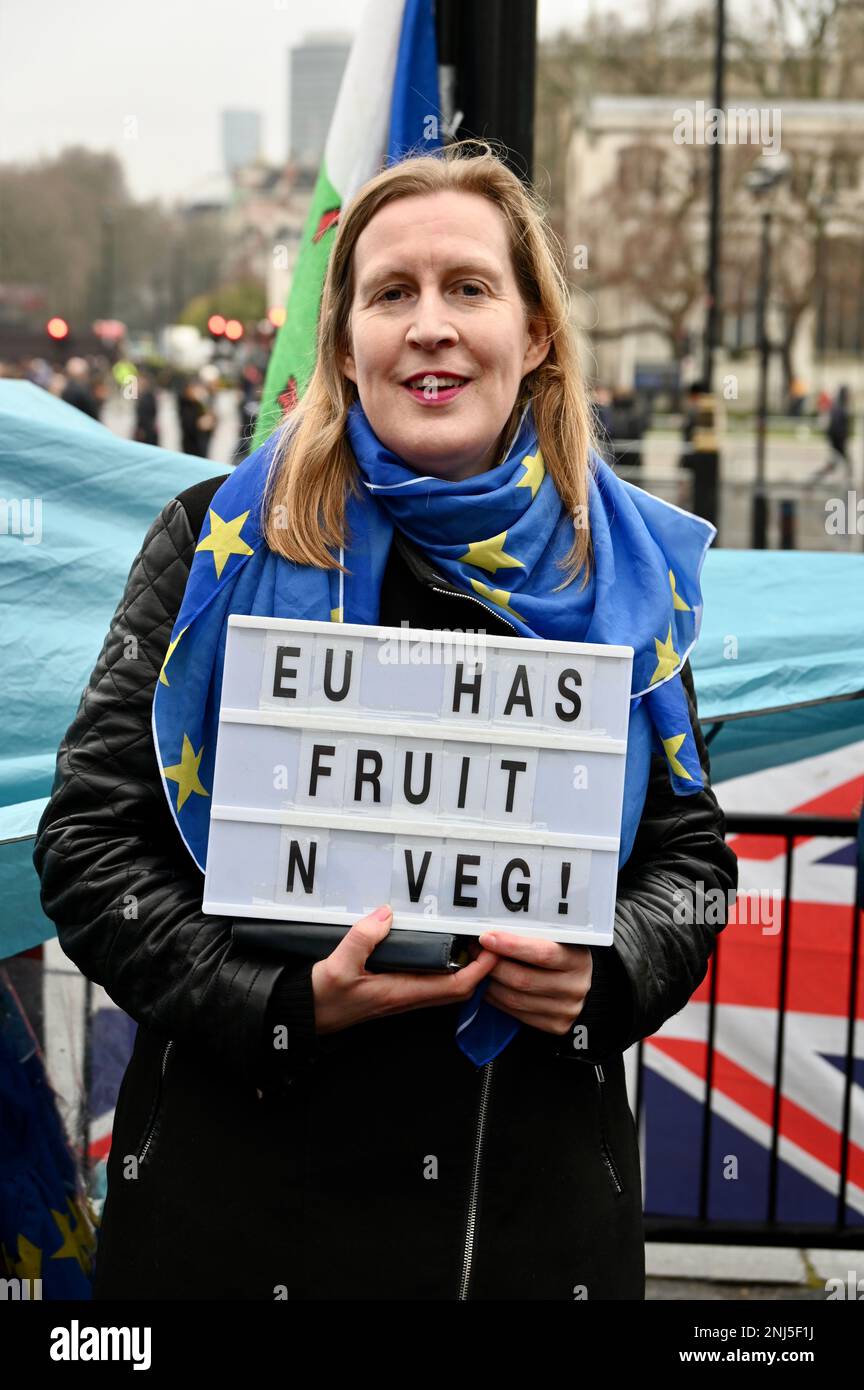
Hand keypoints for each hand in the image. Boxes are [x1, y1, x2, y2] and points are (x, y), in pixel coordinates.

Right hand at [311, 905, 496, 1034]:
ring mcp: (402, 996)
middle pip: (459, 989)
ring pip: (446, 987)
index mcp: (401, 993)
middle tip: (487, 940)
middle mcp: (407, 998)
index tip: (491, 948)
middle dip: (480, 967)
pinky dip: (445, 968)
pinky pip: (430, 983)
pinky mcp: (395, 991)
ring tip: (471, 941)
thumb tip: (386, 914)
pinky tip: (441, 950)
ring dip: (465, 967)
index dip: (479, 969)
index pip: (455, 986)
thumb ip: (363, 938)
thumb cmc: (322, 996)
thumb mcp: (338, 964)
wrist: (305, 1013)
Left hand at [470, 931, 592, 1035]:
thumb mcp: (555, 940)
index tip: (487, 938)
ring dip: (490, 984)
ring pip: (515, 999)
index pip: (542, 954)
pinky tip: (489, 987)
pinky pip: (517, 1014)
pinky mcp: (555, 1026)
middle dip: (493, 966)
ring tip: (479, 970)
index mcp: (577, 959)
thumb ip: (530, 937)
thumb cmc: (561, 955)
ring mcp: (566, 1010)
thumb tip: (492, 932)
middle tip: (476, 952)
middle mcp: (574, 987)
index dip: (511, 946)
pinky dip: (497, 1001)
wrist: (578, 983)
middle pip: (523, 979)